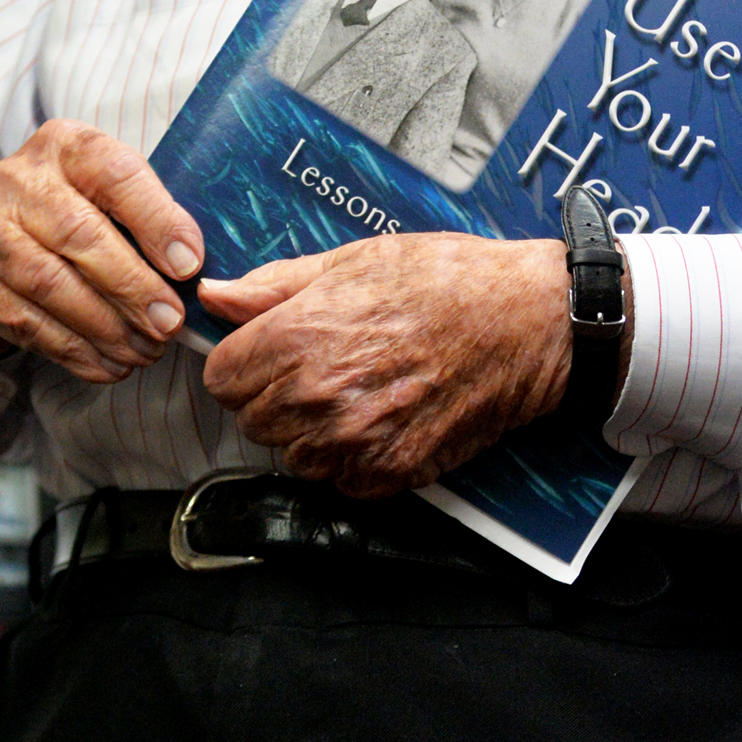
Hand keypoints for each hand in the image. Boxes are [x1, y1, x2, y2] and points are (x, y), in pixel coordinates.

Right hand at [0, 120, 203, 383]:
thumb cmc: (72, 204)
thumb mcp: (104, 186)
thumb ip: (146, 210)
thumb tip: (192, 266)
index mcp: (66, 145)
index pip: (116, 174)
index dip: (156, 220)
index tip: (189, 265)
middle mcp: (20, 181)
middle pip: (79, 235)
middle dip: (132, 286)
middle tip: (170, 323)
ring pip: (51, 285)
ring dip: (106, 327)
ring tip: (146, 350)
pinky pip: (28, 324)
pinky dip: (76, 350)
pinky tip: (111, 364)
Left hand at [199, 234, 571, 494]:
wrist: (525, 320)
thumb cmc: (446, 280)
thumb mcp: (355, 260)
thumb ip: (276, 285)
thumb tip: (216, 294)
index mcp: (300, 337)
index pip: (221, 377)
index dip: (244, 360)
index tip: (272, 349)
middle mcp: (318, 397)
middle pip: (251, 420)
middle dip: (276, 394)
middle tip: (326, 362)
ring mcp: (354, 442)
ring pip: (294, 456)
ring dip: (313, 431)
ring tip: (361, 387)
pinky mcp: (390, 473)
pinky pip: (340, 481)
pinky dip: (355, 458)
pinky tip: (385, 416)